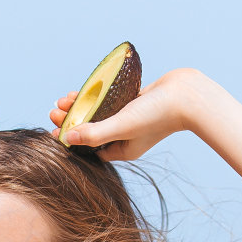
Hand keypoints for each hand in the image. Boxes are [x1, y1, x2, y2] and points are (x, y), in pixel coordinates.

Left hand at [48, 67, 208, 161]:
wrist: (187, 96)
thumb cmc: (156, 115)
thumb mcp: (121, 126)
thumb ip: (94, 134)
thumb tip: (67, 139)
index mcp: (122, 150)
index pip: (89, 149)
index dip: (70, 140)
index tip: (54, 130)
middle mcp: (125, 137)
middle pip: (91, 131)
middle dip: (71, 121)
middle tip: (53, 112)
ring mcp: (131, 120)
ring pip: (98, 115)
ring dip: (81, 108)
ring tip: (63, 100)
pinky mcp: (134, 103)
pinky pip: (109, 103)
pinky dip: (96, 98)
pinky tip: (84, 91)